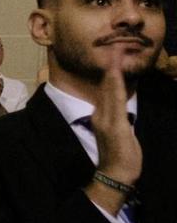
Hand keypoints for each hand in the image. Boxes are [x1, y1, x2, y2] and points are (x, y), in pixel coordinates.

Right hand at [89, 59, 141, 185]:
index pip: (107, 90)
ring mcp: (106, 120)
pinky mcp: (114, 125)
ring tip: (115, 53)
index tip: (114, 56)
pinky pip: (115, 101)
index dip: (111, 72)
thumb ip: (117, 120)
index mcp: (101, 116)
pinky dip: (114, 86)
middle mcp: (100, 115)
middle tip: (114, 46)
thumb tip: (121, 109)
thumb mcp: (119, 135)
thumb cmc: (120, 157)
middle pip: (106, 86)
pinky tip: (114, 74)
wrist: (116, 175)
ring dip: (112, 71)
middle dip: (110, 66)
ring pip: (110, 90)